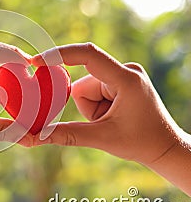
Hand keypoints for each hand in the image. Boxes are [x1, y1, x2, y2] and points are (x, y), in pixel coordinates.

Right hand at [31, 42, 190, 194]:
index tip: (37, 61)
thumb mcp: (102, 138)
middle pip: (83, 83)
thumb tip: (36, 136)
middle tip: (103, 123)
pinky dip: (95, 105)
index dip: (60, 55)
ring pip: (85, 88)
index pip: (88, 55)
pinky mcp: (119, 79)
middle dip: (85, 107)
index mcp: (125, 79)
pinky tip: (112, 116)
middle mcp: (125, 70)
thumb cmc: (141, 143)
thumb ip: (68, 134)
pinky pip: (92, 89)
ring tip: (111, 121)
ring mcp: (123, 74)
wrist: (165, 147)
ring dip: (90, 108)